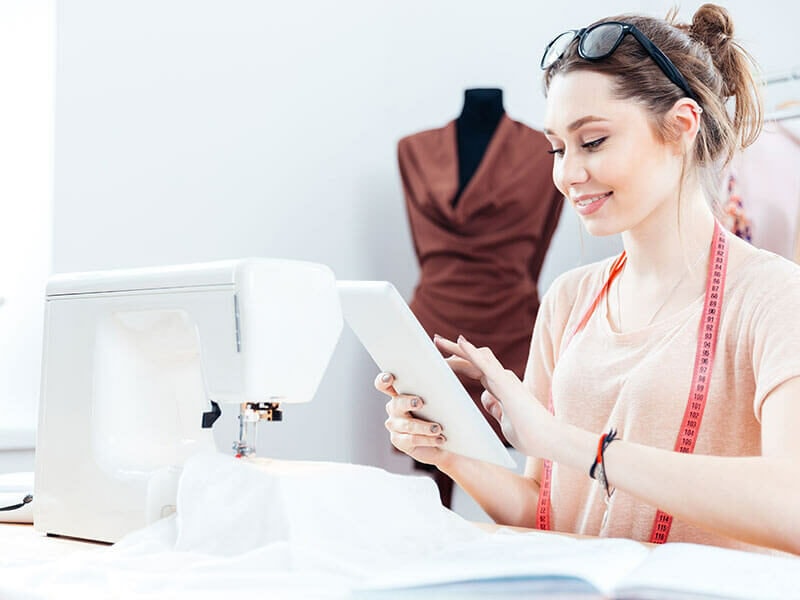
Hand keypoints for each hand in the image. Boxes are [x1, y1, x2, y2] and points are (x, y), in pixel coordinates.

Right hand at [374, 372, 451, 466]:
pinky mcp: (399, 441)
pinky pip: (411, 439)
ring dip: (424, 426)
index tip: (389, 378)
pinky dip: (427, 439)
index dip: (383, 380)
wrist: (445, 439)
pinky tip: (440, 439)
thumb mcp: (440, 399)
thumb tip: (445, 385)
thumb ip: (438, 389)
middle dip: (408, 402)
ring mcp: (394, 425)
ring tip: (438, 428)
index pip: (385, 384)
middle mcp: (394, 408)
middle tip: (420, 402)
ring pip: (407, 424)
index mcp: (400, 392)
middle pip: (397, 403)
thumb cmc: (442, 413)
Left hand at [434, 334, 551, 457]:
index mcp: (500, 387)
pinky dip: (472, 353)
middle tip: (435, 340)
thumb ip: (495, 407)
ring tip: (438, 341)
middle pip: (474, 359)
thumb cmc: (530, 434)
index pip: (475, 369)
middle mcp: (502, 379)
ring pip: (478, 357)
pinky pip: (486, 365)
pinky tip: (459, 342)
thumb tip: (485, 397)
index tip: (442, 359)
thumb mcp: (505, 421)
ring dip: (458, 348)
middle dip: (454, 350)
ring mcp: (505, 380)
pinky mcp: (507, 385)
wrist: (549, 441)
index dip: (459, 362)